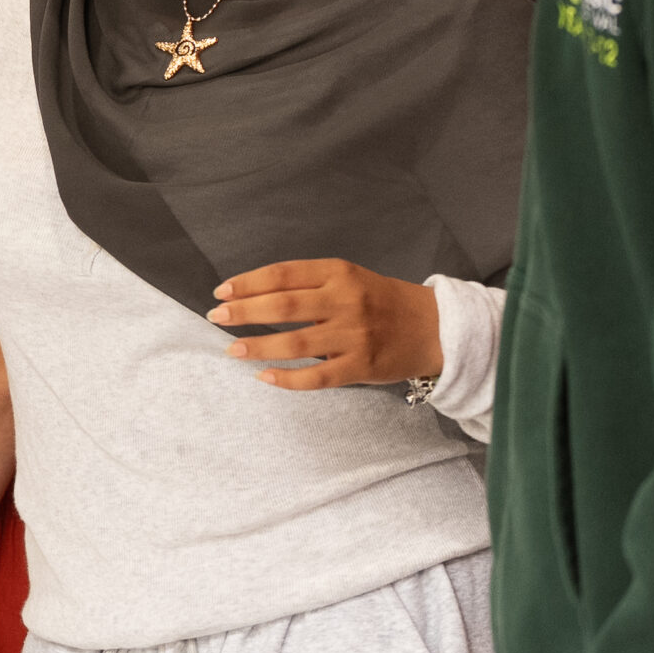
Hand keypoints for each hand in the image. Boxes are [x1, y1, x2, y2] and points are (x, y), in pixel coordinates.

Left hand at [209, 259, 443, 388]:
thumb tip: (251, 297)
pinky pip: (317, 377)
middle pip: (284, 305)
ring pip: (295, 343)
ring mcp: (355, 335)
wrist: (436, 327)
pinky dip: (287, 379)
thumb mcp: (348, 278)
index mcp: (339, 273)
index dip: (248, 283)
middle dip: (244, 312)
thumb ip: (309, 285)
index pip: (283, 274)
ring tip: (232, 349)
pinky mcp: (362, 366)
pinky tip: (263, 376)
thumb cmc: (381, 301)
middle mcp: (346, 301)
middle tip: (217, 317)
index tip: (222, 292)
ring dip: (258, 347)